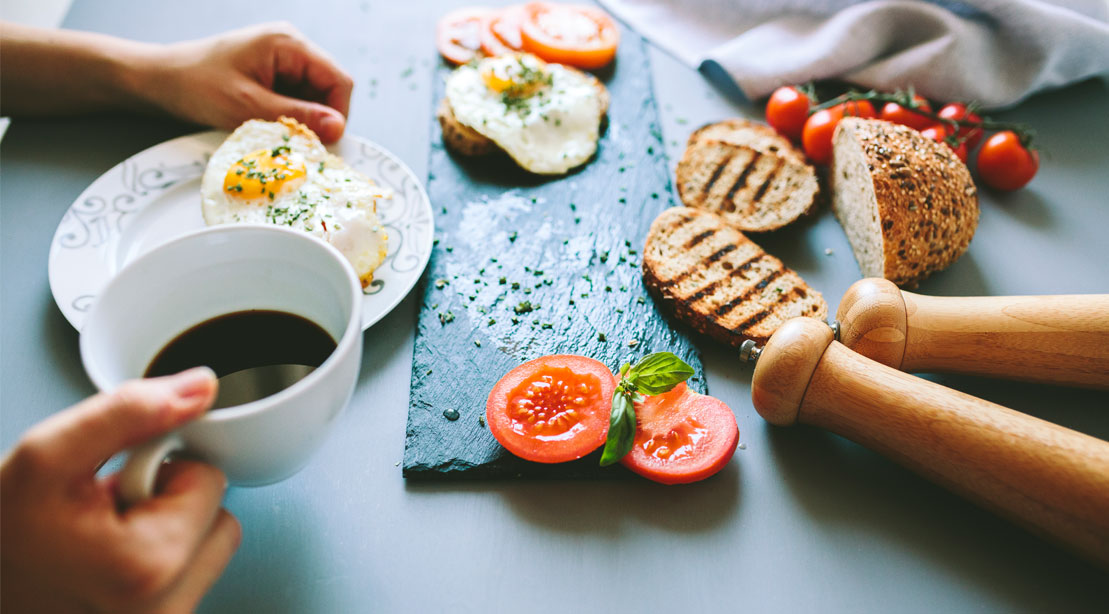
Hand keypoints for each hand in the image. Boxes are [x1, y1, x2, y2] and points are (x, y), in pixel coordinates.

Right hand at [0, 368, 240, 613]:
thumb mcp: (49, 456)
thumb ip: (130, 412)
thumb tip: (201, 388)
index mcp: (149, 567)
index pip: (211, 480)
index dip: (161, 468)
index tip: (115, 482)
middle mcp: (167, 610)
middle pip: (221, 517)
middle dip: (172, 502)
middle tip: (109, 510)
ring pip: (210, 550)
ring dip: (169, 532)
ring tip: (107, 538)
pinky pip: (191, 580)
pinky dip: (160, 563)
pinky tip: (113, 562)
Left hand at [144, 22, 353, 142]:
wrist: (159, 79)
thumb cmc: (195, 85)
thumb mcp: (248, 106)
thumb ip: (296, 117)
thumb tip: (338, 128)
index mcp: (289, 43)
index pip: (338, 80)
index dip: (337, 115)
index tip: (322, 142)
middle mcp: (291, 47)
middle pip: (329, 90)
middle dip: (317, 119)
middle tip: (294, 141)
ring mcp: (283, 60)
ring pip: (313, 98)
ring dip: (300, 120)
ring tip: (272, 131)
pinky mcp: (273, 74)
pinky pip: (296, 100)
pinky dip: (288, 117)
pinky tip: (266, 123)